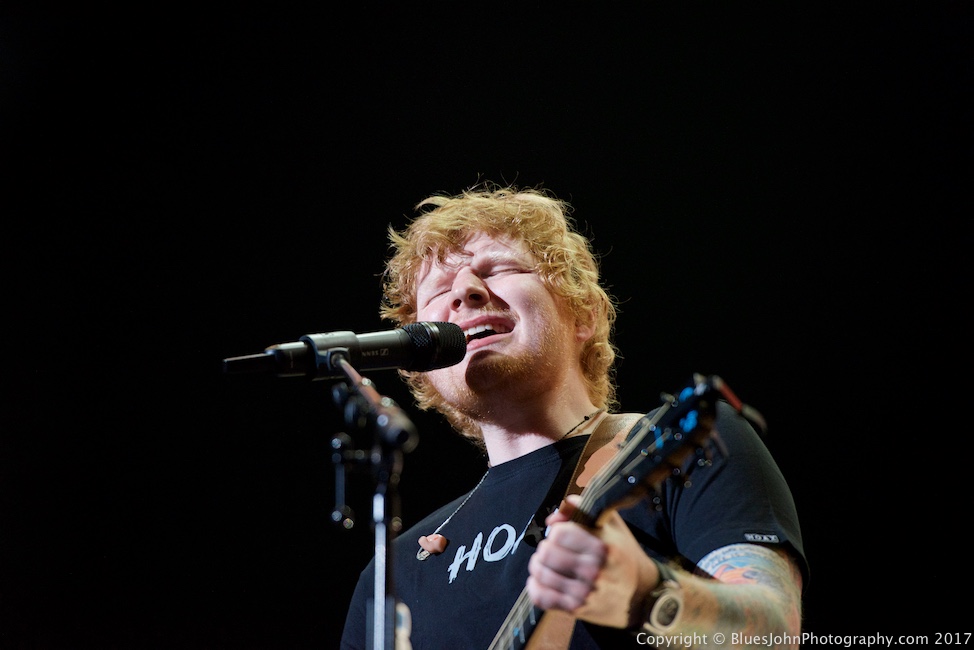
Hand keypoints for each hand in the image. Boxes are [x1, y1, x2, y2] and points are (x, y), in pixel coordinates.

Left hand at [526, 495, 660, 628]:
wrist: (639, 594)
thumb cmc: (622, 555)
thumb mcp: (611, 525)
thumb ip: (582, 509)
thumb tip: (554, 517)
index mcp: (602, 547)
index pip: (559, 533)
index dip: (556, 531)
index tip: (560, 534)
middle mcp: (593, 571)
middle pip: (546, 553)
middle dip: (545, 548)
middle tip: (550, 549)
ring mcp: (584, 592)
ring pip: (540, 574)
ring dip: (538, 566)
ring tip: (544, 564)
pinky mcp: (576, 608)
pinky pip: (541, 597)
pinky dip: (535, 586)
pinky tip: (540, 580)